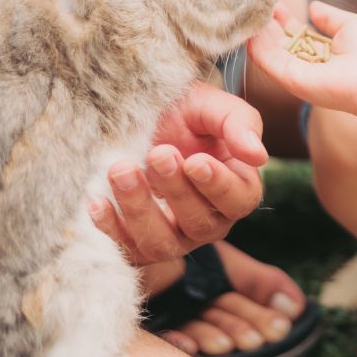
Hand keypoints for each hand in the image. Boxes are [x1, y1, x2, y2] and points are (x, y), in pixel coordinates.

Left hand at [90, 81, 268, 265]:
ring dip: (140, 209)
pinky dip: (110, 229)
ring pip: (163, 243)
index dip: (217, 185)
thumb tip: (259, 156)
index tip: (194, 161)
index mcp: (239, 187)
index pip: (239, 199)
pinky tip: (97, 200)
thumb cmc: (186, 111)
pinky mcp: (138, 244)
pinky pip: (127, 251)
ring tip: (121, 170)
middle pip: (201, 224)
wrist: (144, 117)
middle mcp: (211, 219)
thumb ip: (239, 124)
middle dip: (176, 190)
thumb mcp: (213, 106)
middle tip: (157, 153)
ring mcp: (176, 236)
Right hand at [248, 1, 356, 117]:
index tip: (272, 2)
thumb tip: (313, 6)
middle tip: (252, 5)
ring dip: (257, 33)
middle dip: (266, 24)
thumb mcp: (349, 25)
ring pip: (270, 51)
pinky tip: (248, 30)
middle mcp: (307, 64)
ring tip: (245, 13)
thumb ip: (329, 17)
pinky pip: (268, 61)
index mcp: (321, 51)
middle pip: (280, 42)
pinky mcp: (291, 80)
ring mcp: (298, 73)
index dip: (284, 17)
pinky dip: (256, 46)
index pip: (297, 32)